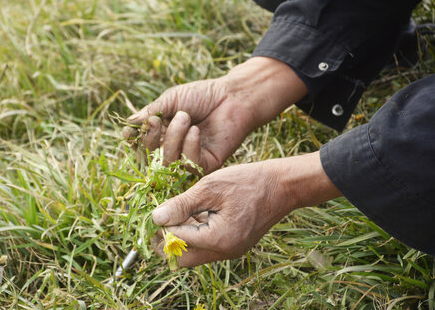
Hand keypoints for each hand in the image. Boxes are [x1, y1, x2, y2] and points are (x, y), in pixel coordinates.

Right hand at [123, 57, 307, 173]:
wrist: (232, 96)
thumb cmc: (202, 95)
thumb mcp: (170, 100)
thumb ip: (149, 114)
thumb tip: (128, 127)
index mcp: (161, 134)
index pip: (139, 145)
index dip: (133, 141)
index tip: (128, 132)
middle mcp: (172, 148)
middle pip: (149, 157)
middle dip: (151, 138)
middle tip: (159, 120)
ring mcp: (188, 158)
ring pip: (167, 162)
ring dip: (172, 138)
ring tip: (185, 117)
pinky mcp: (205, 165)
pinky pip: (188, 165)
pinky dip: (189, 147)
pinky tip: (196, 131)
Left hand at [151, 152, 340, 266]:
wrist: (283, 185)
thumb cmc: (247, 181)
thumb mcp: (210, 188)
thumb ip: (181, 205)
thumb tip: (156, 218)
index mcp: (218, 239)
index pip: (177, 242)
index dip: (162, 227)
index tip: (155, 211)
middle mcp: (225, 252)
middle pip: (184, 258)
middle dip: (169, 240)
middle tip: (163, 217)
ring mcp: (231, 250)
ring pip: (195, 253)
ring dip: (183, 235)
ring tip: (181, 209)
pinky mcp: (234, 244)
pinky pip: (208, 246)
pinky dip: (197, 232)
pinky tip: (197, 210)